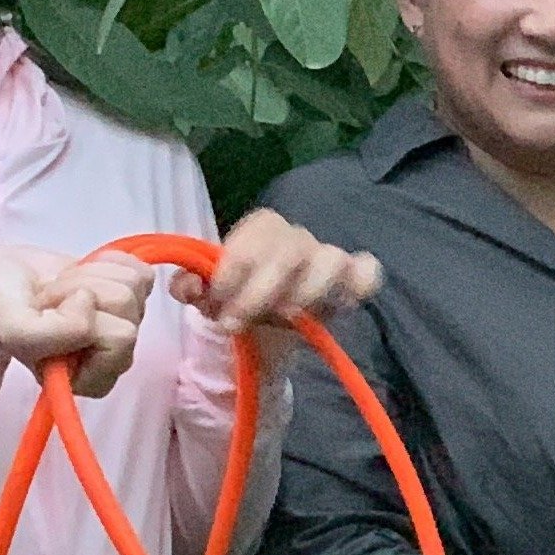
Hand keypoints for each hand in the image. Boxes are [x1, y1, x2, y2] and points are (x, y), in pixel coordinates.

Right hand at [0, 246, 153, 397]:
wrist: (2, 280)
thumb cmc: (5, 310)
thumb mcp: (17, 332)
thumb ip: (56, 334)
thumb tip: (89, 303)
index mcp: (94, 379)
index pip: (119, 341)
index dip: (82, 319)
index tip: (49, 314)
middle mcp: (118, 354)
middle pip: (128, 310)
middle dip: (82, 292)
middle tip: (52, 300)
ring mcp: (129, 322)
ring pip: (132, 286)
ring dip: (87, 277)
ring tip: (61, 289)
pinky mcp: (134, 292)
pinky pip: (141, 270)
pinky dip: (106, 262)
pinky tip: (82, 273)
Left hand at [173, 208, 381, 335]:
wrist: (266, 325)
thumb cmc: (239, 301)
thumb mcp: (209, 296)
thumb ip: (193, 288)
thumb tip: (186, 286)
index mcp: (262, 229)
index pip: (252, 235)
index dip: (233, 269)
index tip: (217, 303)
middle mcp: (298, 237)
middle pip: (288, 251)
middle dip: (258, 292)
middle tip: (235, 323)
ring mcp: (329, 257)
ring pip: (330, 258)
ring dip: (305, 292)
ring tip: (284, 319)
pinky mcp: (354, 279)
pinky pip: (368, 272)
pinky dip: (360, 283)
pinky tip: (341, 304)